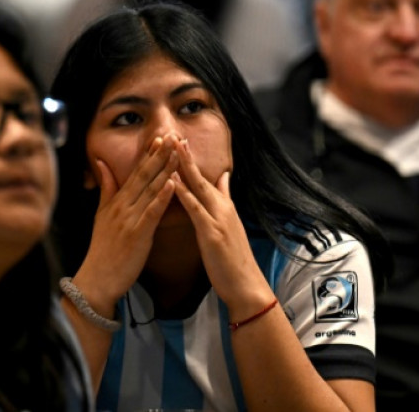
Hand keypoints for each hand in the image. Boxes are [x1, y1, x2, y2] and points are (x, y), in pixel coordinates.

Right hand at [75, 135, 179, 311]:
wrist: (97, 278)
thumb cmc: (103, 249)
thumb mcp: (101, 215)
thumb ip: (106, 188)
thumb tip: (102, 163)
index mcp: (117, 201)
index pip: (135, 172)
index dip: (149, 154)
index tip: (161, 137)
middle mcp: (123, 205)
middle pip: (144, 175)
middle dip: (160, 154)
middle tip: (173, 135)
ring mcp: (130, 218)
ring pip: (150, 189)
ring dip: (165, 169)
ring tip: (177, 152)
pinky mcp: (137, 234)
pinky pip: (152, 212)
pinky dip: (162, 197)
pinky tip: (173, 183)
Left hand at [171, 139, 274, 318]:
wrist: (246, 285)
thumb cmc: (233, 260)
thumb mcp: (230, 226)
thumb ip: (225, 201)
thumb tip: (224, 178)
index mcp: (224, 207)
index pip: (208, 178)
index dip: (193, 160)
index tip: (182, 141)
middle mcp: (223, 208)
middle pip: (202, 176)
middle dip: (187, 155)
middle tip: (174, 134)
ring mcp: (218, 219)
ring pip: (198, 187)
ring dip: (184, 167)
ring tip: (172, 148)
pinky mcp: (212, 232)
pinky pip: (195, 209)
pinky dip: (184, 193)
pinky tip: (172, 182)